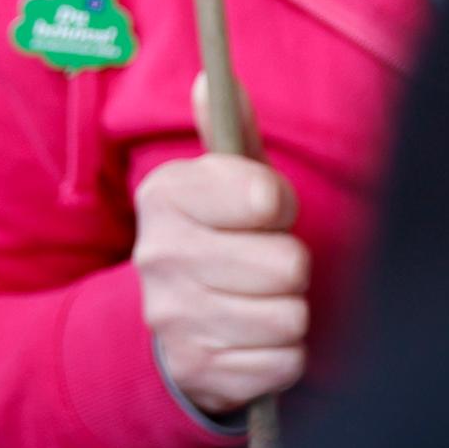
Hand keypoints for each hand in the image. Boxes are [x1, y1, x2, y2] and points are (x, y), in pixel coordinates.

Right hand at [133, 151, 307, 418]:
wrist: (174, 327)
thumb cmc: (219, 238)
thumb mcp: (220, 182)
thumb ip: (228, 129)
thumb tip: (211, 77)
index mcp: (165, 196)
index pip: (264, 197)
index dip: (279, 207)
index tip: (260, 213)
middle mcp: (159, 255)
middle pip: (288, 264)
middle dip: (289, 266)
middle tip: (262, 265)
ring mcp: (174, 317)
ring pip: (290, 317)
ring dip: (288, 312)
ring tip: (259, 302)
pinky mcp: (198, 370)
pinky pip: (284, 363)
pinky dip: (281, 356)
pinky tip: (254, 341)